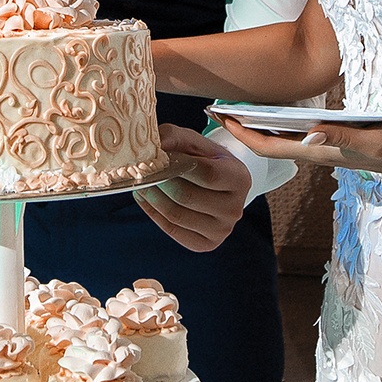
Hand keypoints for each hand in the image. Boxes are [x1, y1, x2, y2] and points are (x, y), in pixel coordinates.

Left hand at [133, 124, 249, 251]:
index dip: (178, 166)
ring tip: (142, 184)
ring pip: (177, 215)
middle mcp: (235, 208)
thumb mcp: (195, 142)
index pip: (207, 174)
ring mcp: (222, 230)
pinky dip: (154, 214)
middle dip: (159, 182)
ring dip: (152, 198)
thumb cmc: (205, 160)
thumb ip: (175, 137)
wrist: (217, 185)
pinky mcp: (206, 244)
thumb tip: (156, 145)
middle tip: (142, 172)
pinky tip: (147, 199)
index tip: (159, 158)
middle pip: (187, 197)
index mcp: (240, 179)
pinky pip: (172, 230)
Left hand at [211, 113, 381, 179]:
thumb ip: (342, 138)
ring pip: (279, 138)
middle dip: (240, 128)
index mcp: (317, 152)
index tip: (220, 116)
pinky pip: (294, 133)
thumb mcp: (371, 140)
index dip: (241, 134)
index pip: (268, 146)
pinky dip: (276, 122)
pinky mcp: (329, 139)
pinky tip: (270, 109)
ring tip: (236, 106)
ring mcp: (321, 146)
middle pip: (267, 142)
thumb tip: (309, 131)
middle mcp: (313, 150)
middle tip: (216, 108)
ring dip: (255, 125)